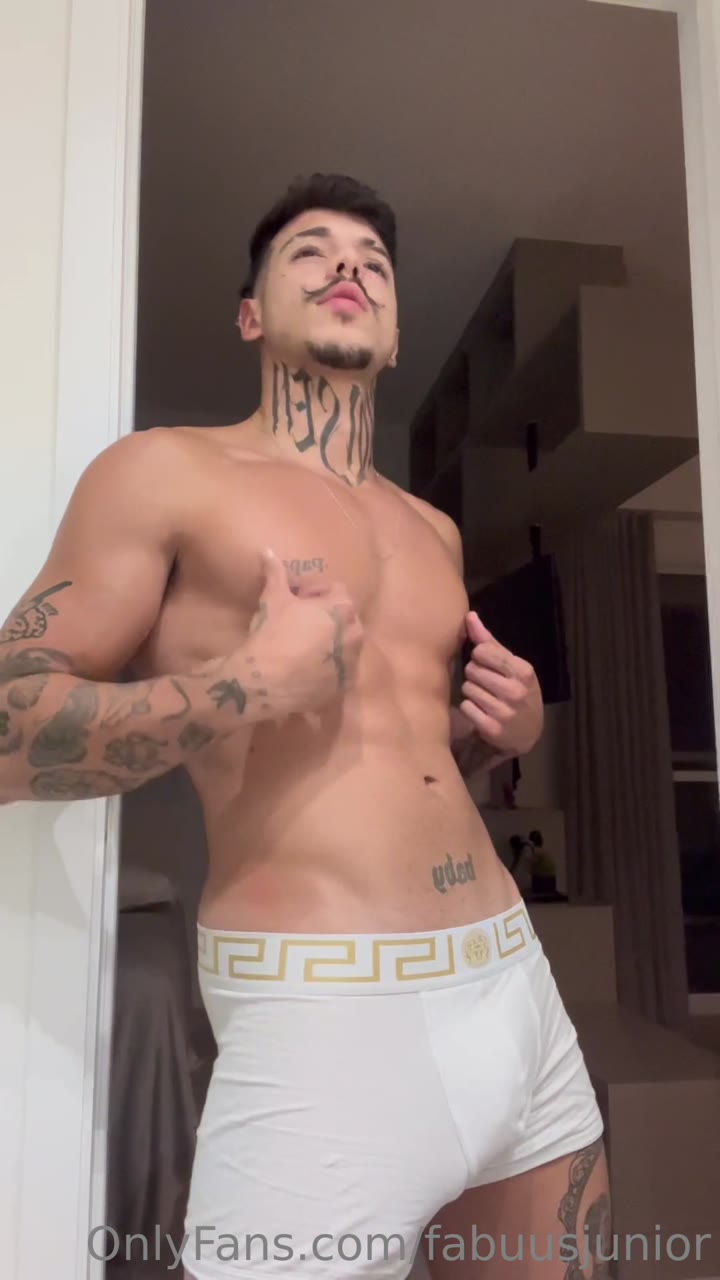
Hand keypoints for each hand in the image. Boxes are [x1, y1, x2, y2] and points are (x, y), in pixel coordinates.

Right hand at [195, 549, 363, 721]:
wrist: (267, 682)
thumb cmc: (273, 634)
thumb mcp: (273, 600)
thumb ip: (275, 573)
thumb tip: (267, 551)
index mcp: (344, 608)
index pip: (336, 591)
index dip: (315, 593)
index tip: (296, 601)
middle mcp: (356, 634)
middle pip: (344, 618)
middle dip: (326, 618)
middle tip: (300, 623)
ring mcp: (352, 662)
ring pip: (345, 645)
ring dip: (330, 642)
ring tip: (303, 648)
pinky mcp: (345, 686)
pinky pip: (341, 671)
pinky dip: (330, 668)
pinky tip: (308, 669)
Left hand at [458, 612, 542, 755]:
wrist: (528, 733)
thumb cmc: (517, 692)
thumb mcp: (512, 666)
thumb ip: (489, 642)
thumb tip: (469, 616)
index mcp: (523, 671)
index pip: (482, 650)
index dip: (480, 657)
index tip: (489, 666)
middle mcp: (516, 691)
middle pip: (472, 670)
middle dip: (475, 676)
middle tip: (487, 685)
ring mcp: (505, 712)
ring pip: (467, 689)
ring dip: (471, 693)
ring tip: (485, 699)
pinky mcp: (492, 729)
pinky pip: (466, 707)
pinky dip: (470, 709)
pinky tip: (482, 712)